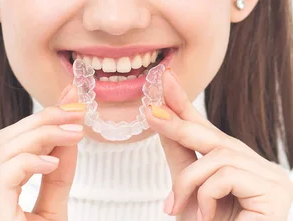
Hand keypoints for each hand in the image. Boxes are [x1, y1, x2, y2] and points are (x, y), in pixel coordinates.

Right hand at [0, 85, 84, 220]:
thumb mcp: (51, 212)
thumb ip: (57, 180)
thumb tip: (69, 141)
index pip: (8, 146)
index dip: (38, 122)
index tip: (69, 104)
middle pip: (4, 141)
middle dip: (43, 119)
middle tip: (77, 109)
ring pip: (3, 151)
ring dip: (43, 134)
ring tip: (75, 131)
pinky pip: (3, 173)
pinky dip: (29, 161)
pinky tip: (52, 162)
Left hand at [146, 69, 292, 220]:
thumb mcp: (188, 192)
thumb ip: (180, 159)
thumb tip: (160, 117)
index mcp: (237, 168)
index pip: (208, 131)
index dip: (186, 106)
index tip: (166, 80)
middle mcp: (257, 168)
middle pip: (213, 136)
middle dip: (178, 125)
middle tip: (150, 113)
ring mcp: (271, 178)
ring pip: (215, 156)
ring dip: (188, 183)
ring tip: (178, 209)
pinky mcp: (275, 191)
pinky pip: (225, 174)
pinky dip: (206, 195)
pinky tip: (206, 216)